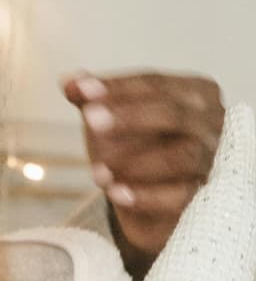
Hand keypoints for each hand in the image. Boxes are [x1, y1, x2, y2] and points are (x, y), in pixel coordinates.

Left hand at [63, 72, 223, 280]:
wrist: (149, 199)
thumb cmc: (134, 147)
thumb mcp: (110, 120)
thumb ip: (91, 100)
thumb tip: (68, 81)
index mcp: (194, 93)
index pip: (156, 84)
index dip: (118, 87)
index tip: (81, 90)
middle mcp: (211, 122)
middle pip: (174, 114)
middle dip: (130, 116)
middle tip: (90, 120)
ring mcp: (211, 160)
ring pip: (182, 156)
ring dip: (136, 162)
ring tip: (96, 173)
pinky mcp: (204, 196)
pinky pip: (180, 196)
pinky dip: (147, 195)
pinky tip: (115, 194)